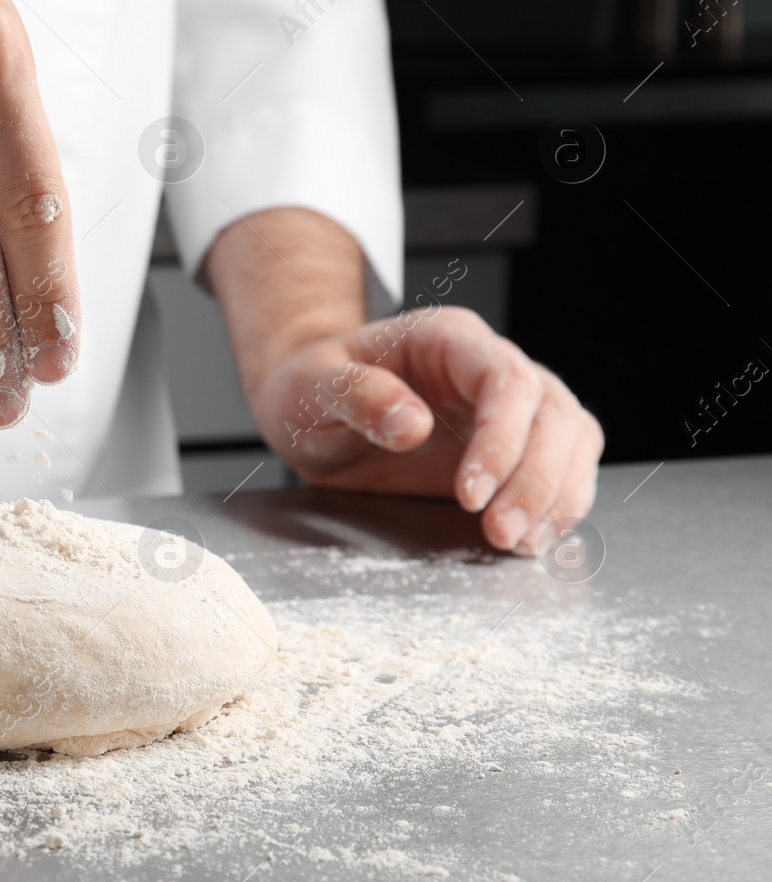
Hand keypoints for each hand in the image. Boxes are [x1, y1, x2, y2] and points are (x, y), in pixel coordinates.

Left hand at [247, 306, 604, 553]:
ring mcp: (507, 406)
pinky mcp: (512, 446)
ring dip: (558, 496)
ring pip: (572, 438)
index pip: (505, 379)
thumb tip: (412, 424)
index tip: (470, 494)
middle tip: (502, 533)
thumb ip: (355, 395)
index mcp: (445, 339)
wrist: (315, 407)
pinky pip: (562, 467)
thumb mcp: (311, 386)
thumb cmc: (312, 386)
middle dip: (537, 479)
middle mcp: (488, 365)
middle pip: (552, 412)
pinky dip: (557, 505)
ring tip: (521, 543)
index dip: (501, 438)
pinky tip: (534, 538)